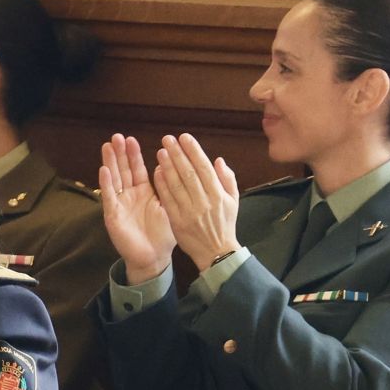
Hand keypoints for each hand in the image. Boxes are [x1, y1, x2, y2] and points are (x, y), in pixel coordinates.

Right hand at [96, 134, 176, 285]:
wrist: (154, 258)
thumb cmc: (163, 235)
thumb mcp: (171, 206)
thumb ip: (170, 188)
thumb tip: (172, 166)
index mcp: (144, 193)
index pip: (137, 169)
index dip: (134, 155)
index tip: (131, 139)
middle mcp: (130, 196)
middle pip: (123, 170)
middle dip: (119, 154)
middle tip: (116, 136)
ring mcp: (120, 205)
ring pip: (114, 179)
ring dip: (110, 163)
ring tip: (107, 146)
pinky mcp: (113, 216)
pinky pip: (109, 197)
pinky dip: (106, 184)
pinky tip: (104, 170)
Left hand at [152, 133, 241, 273]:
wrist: (216, 252)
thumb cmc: (225, 224)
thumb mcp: (233, 200)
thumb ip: (227, 179)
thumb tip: (217, 160)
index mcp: (218, 194)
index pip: (204, 167)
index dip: (193, 151)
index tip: (184, 138)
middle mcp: (204, 201)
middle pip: (188, 173)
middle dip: (177, 154)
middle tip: (167, 139)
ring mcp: (189, 211)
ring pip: (177, 185)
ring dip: (167, 166)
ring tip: (160, 151)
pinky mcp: (177, 221)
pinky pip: (168, 200)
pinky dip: (162, 185)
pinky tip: (156, 172)